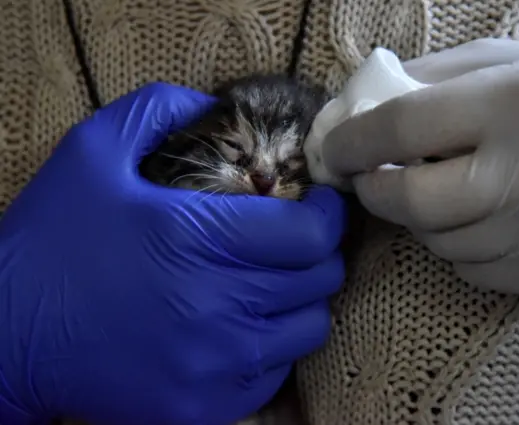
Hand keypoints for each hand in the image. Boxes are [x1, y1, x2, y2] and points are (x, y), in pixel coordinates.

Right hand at [0, 83, 344, 424]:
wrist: (5, 337)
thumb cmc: (51, 242)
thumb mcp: (91, 154)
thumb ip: (157, 112)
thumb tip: (212, 103)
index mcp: (194, 238)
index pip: (308, 234)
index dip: (328, 215)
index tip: (320, 204)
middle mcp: (215, 306)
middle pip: (317, 280)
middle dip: (317, 252)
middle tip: (295, 240)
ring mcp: (213, 364)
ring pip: (307, 329)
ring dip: (300, 299)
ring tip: (273, 282)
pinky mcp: (204, 407)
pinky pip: (275, 373)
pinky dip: (272, 345)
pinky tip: (242, 326)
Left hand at [322, 38, 518, 295]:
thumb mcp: (517, 61)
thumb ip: (435, 78)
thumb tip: (362, 106)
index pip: (405, 127)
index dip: (354, 141)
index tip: (335, 149)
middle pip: (414, 201)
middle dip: (375, 191)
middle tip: (370, 177)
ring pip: (441, 243)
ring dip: (422, 219)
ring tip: (443, 190)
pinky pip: (475, 271)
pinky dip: (460, 246)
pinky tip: (482, 218)